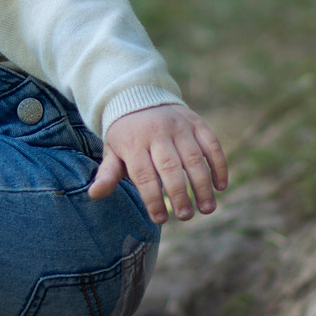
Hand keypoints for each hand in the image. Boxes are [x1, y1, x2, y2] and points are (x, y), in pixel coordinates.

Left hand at [88, 103, 227, 222]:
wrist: (139, 96)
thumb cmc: (125, 134)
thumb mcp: (112, 151)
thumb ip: (107, 174)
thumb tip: (94, 195)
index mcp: (133, 143)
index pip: (144, 175)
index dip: (152, 198)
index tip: (160, 219)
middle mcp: (157, 133)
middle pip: (170, 168)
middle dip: (179, 194)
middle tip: (186, 217)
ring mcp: (179, 126)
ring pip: (194, 158)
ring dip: (203, 185)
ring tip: (207, 209)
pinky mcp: (196, 122)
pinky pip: (211, 143)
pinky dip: (219, 164)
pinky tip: (221, 186)